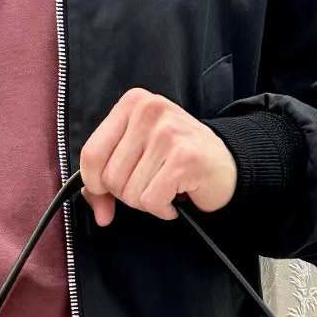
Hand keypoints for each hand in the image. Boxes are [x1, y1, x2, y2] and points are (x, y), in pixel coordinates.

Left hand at [79, 87, 237, 226]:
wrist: (225, 164)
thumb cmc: (175, 160)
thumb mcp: (135, 156)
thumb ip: (104, 181)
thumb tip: (99, 213)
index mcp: (132, 103)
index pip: (91, 153)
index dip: (94, 184)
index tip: (106, 192)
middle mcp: (149, 110)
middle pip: (110, 178)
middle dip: (128, 193)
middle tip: (151, 184)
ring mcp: (168, 133)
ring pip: (130, 193)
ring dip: (147, 202)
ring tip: (165, 186)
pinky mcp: (184, 158)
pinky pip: (151, 201)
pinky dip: (162, 209)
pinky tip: (175, 196)